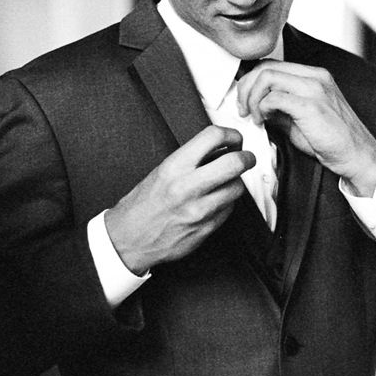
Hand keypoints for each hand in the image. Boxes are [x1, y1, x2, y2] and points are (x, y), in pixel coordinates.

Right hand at [104, 125, 255, 274]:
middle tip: (245, 158)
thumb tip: (218, 150)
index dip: (231, 135)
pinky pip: (229, 209)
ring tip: (223, 183)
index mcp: (173, 168)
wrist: (129, 240)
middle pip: (236, 163)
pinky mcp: (207, 228)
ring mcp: (200, 209)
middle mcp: (188, 187)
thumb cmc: (140, 206)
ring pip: (238, 187)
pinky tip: (212, 202)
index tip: (234, 139)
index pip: (212, 137)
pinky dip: (226, 203)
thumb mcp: (160, 173)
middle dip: (247, 158)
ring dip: (235, 183)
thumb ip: (189, 161)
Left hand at [233, 61, 375, 196]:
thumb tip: (253, 104)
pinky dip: (261, 108)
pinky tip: (263, 121)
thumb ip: (278, 106)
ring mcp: (315, 89)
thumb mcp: (299, 117)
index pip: (271, 65)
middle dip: (245, 88)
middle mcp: (315, 77)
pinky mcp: (311, 106)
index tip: (243, 100)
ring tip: (252, 116)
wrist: (356, 155)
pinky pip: (274, 97)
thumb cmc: (331, 139)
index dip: (250, 81)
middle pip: (265, 67)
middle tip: (242, 109)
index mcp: (313, 76)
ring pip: (267, 76)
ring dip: (250, 97)